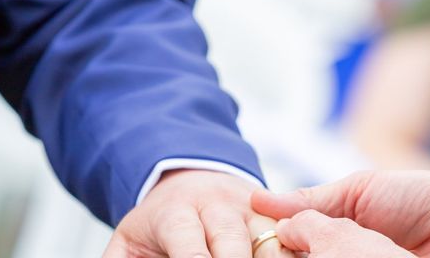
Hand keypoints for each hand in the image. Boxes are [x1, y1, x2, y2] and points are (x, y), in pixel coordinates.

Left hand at [104, 170, 295, 257]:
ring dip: (273, 257)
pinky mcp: (275, 212)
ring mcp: (251, 208)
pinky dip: (293, 249)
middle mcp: (217, 206)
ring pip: (271, 235)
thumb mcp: (129, 241)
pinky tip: (300, 256)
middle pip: (232, 239)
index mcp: (177, 212)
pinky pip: (291, 233)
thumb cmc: (159, 223)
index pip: (186, 239)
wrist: (191, 178)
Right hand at [253, 171, 429, 257]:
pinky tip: (363, 252)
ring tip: (358, 246)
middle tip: (291, 247)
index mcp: (333, 238)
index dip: (274, 244)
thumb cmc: (419, 198)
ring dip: (324, 255)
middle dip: (291, 254)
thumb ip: (309, 201)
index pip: (288, 247)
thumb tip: (257, 200)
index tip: (263, 239)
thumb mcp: (359, 192)